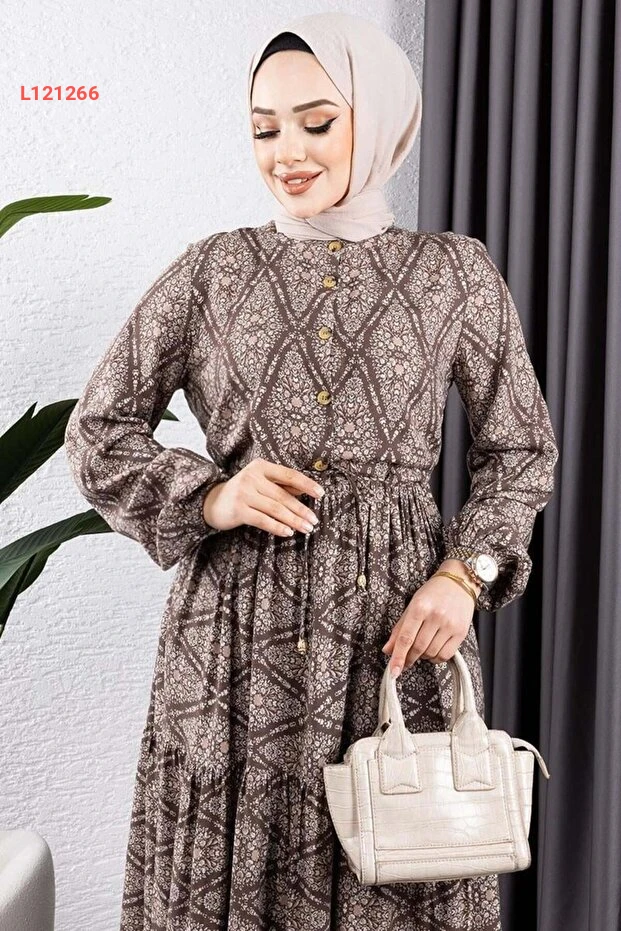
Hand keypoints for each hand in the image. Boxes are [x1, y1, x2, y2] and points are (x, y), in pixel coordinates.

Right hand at [201, 458, 324, 536]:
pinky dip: (277, 527)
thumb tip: (306, 491)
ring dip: (293, 520)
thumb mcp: (260, 483)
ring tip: (306, 528)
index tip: (321, 494)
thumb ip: (281, 485)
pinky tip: (288, 532)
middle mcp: (252, 477)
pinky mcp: (238, 510)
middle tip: (314, 520)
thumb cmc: (243, 492)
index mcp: (260, 467)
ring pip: (275, 509)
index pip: (289, 474)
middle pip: (283, 495)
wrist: (212, 502)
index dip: (307, 484)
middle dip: (302, 509)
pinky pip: (263, 520)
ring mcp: (244, 494)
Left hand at [381, 560, 480, 674]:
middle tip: (405, 661)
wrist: (458, 582)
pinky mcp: (461, 632)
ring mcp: (450, 625)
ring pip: (431, 653)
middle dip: (409, 658)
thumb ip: (399, 629)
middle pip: (418, 648)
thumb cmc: (432, 593)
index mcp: (420, 607)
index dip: (398, 657)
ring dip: (422, 657)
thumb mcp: (412, 605)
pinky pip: (445, 655)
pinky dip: (436, 658)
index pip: (406, 638)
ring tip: (421, 648)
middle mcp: (436, 616)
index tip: (393, 672)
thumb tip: (388, 650)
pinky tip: (433, 650)